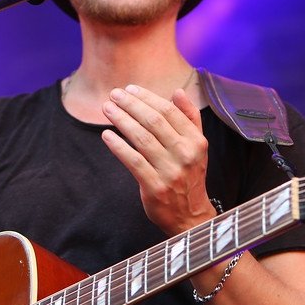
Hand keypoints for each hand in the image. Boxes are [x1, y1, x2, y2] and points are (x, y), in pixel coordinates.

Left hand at [100, 84, 212, 235]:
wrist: (190, 216)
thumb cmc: (190, 175)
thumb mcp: (198, 146)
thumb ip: (190, 118)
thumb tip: (178, 92)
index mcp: (196, 141)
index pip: (169, 111)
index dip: (148, 98)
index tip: (131, 89)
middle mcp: (185, 154)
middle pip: (153, 121)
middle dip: (131, 104)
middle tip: (114, 94)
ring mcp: (170, 171)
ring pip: (141, 138)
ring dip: (121, 120)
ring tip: (107, 108)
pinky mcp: (154, 187)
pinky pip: (133, 161)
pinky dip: (118, 146)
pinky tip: (106, 135)